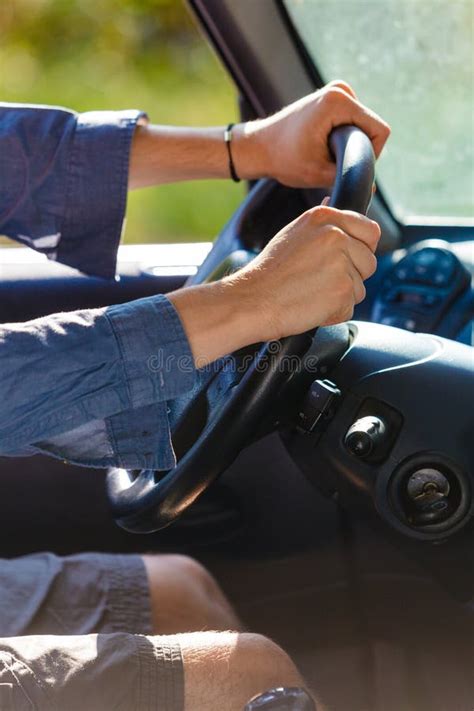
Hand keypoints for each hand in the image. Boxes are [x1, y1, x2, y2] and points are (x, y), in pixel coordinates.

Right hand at [169, 205, 379, 363]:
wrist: (252, 299)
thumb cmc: (268, 273)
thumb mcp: (294, 233)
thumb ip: (321, 223)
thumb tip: (331, 200)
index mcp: (325, 216)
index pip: (370, 231)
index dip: (361, 250)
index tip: (345, 260)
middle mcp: (336, 235)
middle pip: (369, 262)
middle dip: (351, 276)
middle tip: (319, 281)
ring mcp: (341, 262)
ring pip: (360, 287)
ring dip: (341, 296)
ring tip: (311, 292)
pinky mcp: (342, 289)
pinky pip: (350, 307)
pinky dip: (334, 313)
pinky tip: (311, 305)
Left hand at [235, 80, 390, 187]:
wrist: (260, 147)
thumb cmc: (284, 159)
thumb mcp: (318, 173)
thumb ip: (347, 177)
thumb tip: (370, 189)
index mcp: (339, 101)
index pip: (379, 131)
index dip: (371, 155)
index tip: (348, 167)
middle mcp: (341, 90)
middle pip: (371, 127)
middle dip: (359, 149)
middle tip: (332, 164)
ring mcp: (337, 91)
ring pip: (363, 126)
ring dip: (350, 144)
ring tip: (324, 154)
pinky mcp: (333, 97)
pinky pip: (353, 122)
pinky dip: (344, 137)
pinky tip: (323, 146)